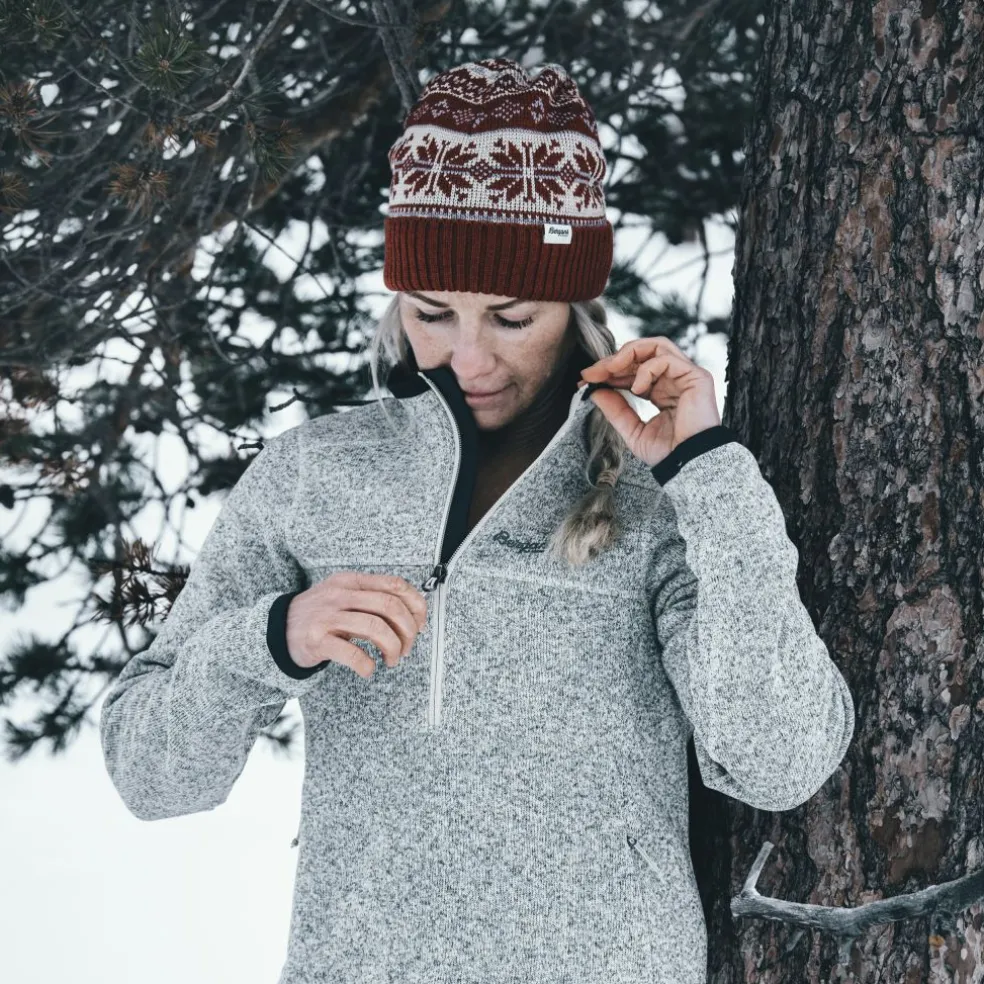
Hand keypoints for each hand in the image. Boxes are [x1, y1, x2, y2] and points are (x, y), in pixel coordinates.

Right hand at [286, 571, 428, 678]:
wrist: (276, 631)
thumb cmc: (320, 616)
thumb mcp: (344, 596)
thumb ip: (373, 599)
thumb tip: (413, 614)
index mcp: (351, 581)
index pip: (395, 585)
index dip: (416, 605)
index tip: (421, 625)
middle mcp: (340, 594)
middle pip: (389, 606)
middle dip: (407, 630)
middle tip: (407, 648)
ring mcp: (327, 616)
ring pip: (375, 627)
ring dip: (393, 648)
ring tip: (392, 660)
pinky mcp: (317, 640)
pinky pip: (351, 653)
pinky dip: (367, 664)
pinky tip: (368, 669)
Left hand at [576, 336, 721, 468]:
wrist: (688, 466)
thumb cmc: (667, 453)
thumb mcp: (632, 429)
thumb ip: (615, 409)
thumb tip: (594, 391)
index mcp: (661, 391)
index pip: (633, 369)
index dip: (609, 371)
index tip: (586, 379)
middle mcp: (674, 380)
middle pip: (643, 352)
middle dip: (613, 359)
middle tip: (592, 372)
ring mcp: (686, 376)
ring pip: (656, 346)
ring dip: (628, 354)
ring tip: (609, 370)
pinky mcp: (697, 377)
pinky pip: (667, 359)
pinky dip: (646, 369)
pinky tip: (636, 388)